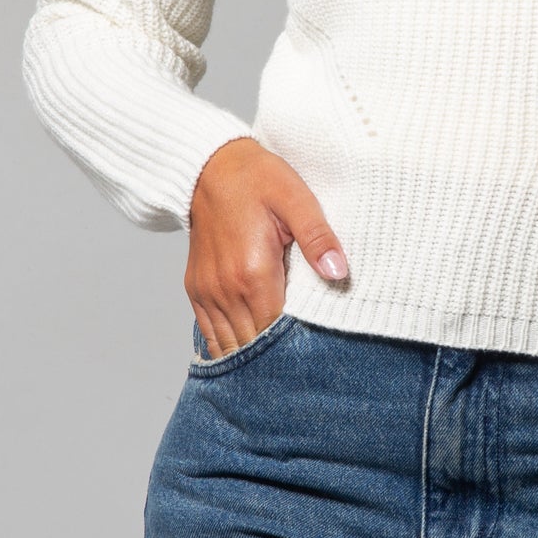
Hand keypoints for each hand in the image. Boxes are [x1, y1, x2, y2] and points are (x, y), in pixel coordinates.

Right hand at [184, 137, 348, 358]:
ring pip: (229, 346)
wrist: (209, 167)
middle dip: (276, 359)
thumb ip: (317, 237)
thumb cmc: (257, 179)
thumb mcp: (296, 198)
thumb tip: (340, 272)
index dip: (296, 349)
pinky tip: (250, 352)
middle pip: (253, 345)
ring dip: (253, 358)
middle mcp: (225, 290)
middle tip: (304, 370)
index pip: (276, 331)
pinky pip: (210, 334)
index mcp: (253, 272)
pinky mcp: (197, 290)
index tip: (318, 355)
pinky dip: (229, 346)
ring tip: (280, 368)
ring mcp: (207, 292)